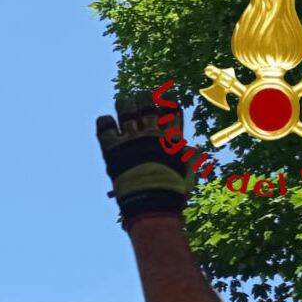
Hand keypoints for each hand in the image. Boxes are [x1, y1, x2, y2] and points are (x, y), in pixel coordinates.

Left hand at [95, 95, 192, 226]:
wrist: (152, 203)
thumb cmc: (172, 192)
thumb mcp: (187, 173)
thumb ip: (190, 159)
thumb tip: (197, 149)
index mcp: (172, 138)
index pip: (172, 109)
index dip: (168, 101)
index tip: (165, 99)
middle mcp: (152, 134)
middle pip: (147, 103)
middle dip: (144, 98)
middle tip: (140, 100)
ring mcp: (132, 139)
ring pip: (125, 109)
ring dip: (124, 104)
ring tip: (123, 103)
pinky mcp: (113, 148)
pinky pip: (105, 126)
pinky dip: (104, 122)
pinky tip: (106, 122)